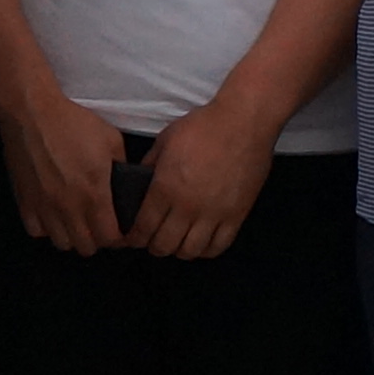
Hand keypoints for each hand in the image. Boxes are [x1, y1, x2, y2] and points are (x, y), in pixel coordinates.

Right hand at [0, 81, 129, 257]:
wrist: (31, 113)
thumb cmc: (72, 123)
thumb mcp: (111, 140)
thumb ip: (122, 168)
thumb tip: (125, 183)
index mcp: (94, 194)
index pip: (110, 238)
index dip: (119, 239)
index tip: (120, 230)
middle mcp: (69, 207)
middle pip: (86, 247)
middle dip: (97, 240)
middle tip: (99, 225)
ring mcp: (44, 206)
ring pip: (61, 243)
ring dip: (72, 236)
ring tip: (76, 221)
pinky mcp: (25, 201)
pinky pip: (36, 230)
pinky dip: (47, 228)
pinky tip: (53, 214)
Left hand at [128, 105, 279, 262]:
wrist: (242, 123)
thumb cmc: (201, 127)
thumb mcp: (164, 142)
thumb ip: (149, 166)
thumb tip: (139, 184)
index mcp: (165, 188)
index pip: (144, 226)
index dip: (134, 237)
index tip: (131, 238)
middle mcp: (188, 207)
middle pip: (165, 244)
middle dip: (153, 247)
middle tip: (151, 241)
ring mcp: (214, 214)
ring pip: (191, 251)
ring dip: (179, 251)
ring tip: (176, 242)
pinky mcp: (237, 216)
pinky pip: (219, 246)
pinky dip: (206, 250)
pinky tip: (199, 243)